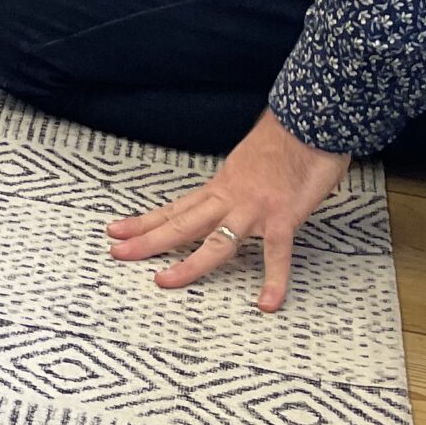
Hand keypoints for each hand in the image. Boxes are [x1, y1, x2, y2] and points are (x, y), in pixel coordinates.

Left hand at [106, 111, 349, 311]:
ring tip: (164, 280)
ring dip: (189, 263)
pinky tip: (266, 302)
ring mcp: (254, 209)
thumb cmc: (284, 140)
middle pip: (182, 224)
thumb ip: (237, 183)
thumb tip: (232, 194)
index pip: (176, 209)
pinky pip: (276, 254)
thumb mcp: (249, 162)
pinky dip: (273, 280)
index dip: (144, 221)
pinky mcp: (283, 217)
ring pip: (215, 242)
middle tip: (116, 252)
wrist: (309, 121)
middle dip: (147, 240)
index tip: (116, 230)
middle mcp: (230, 198)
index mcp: (220, 187)